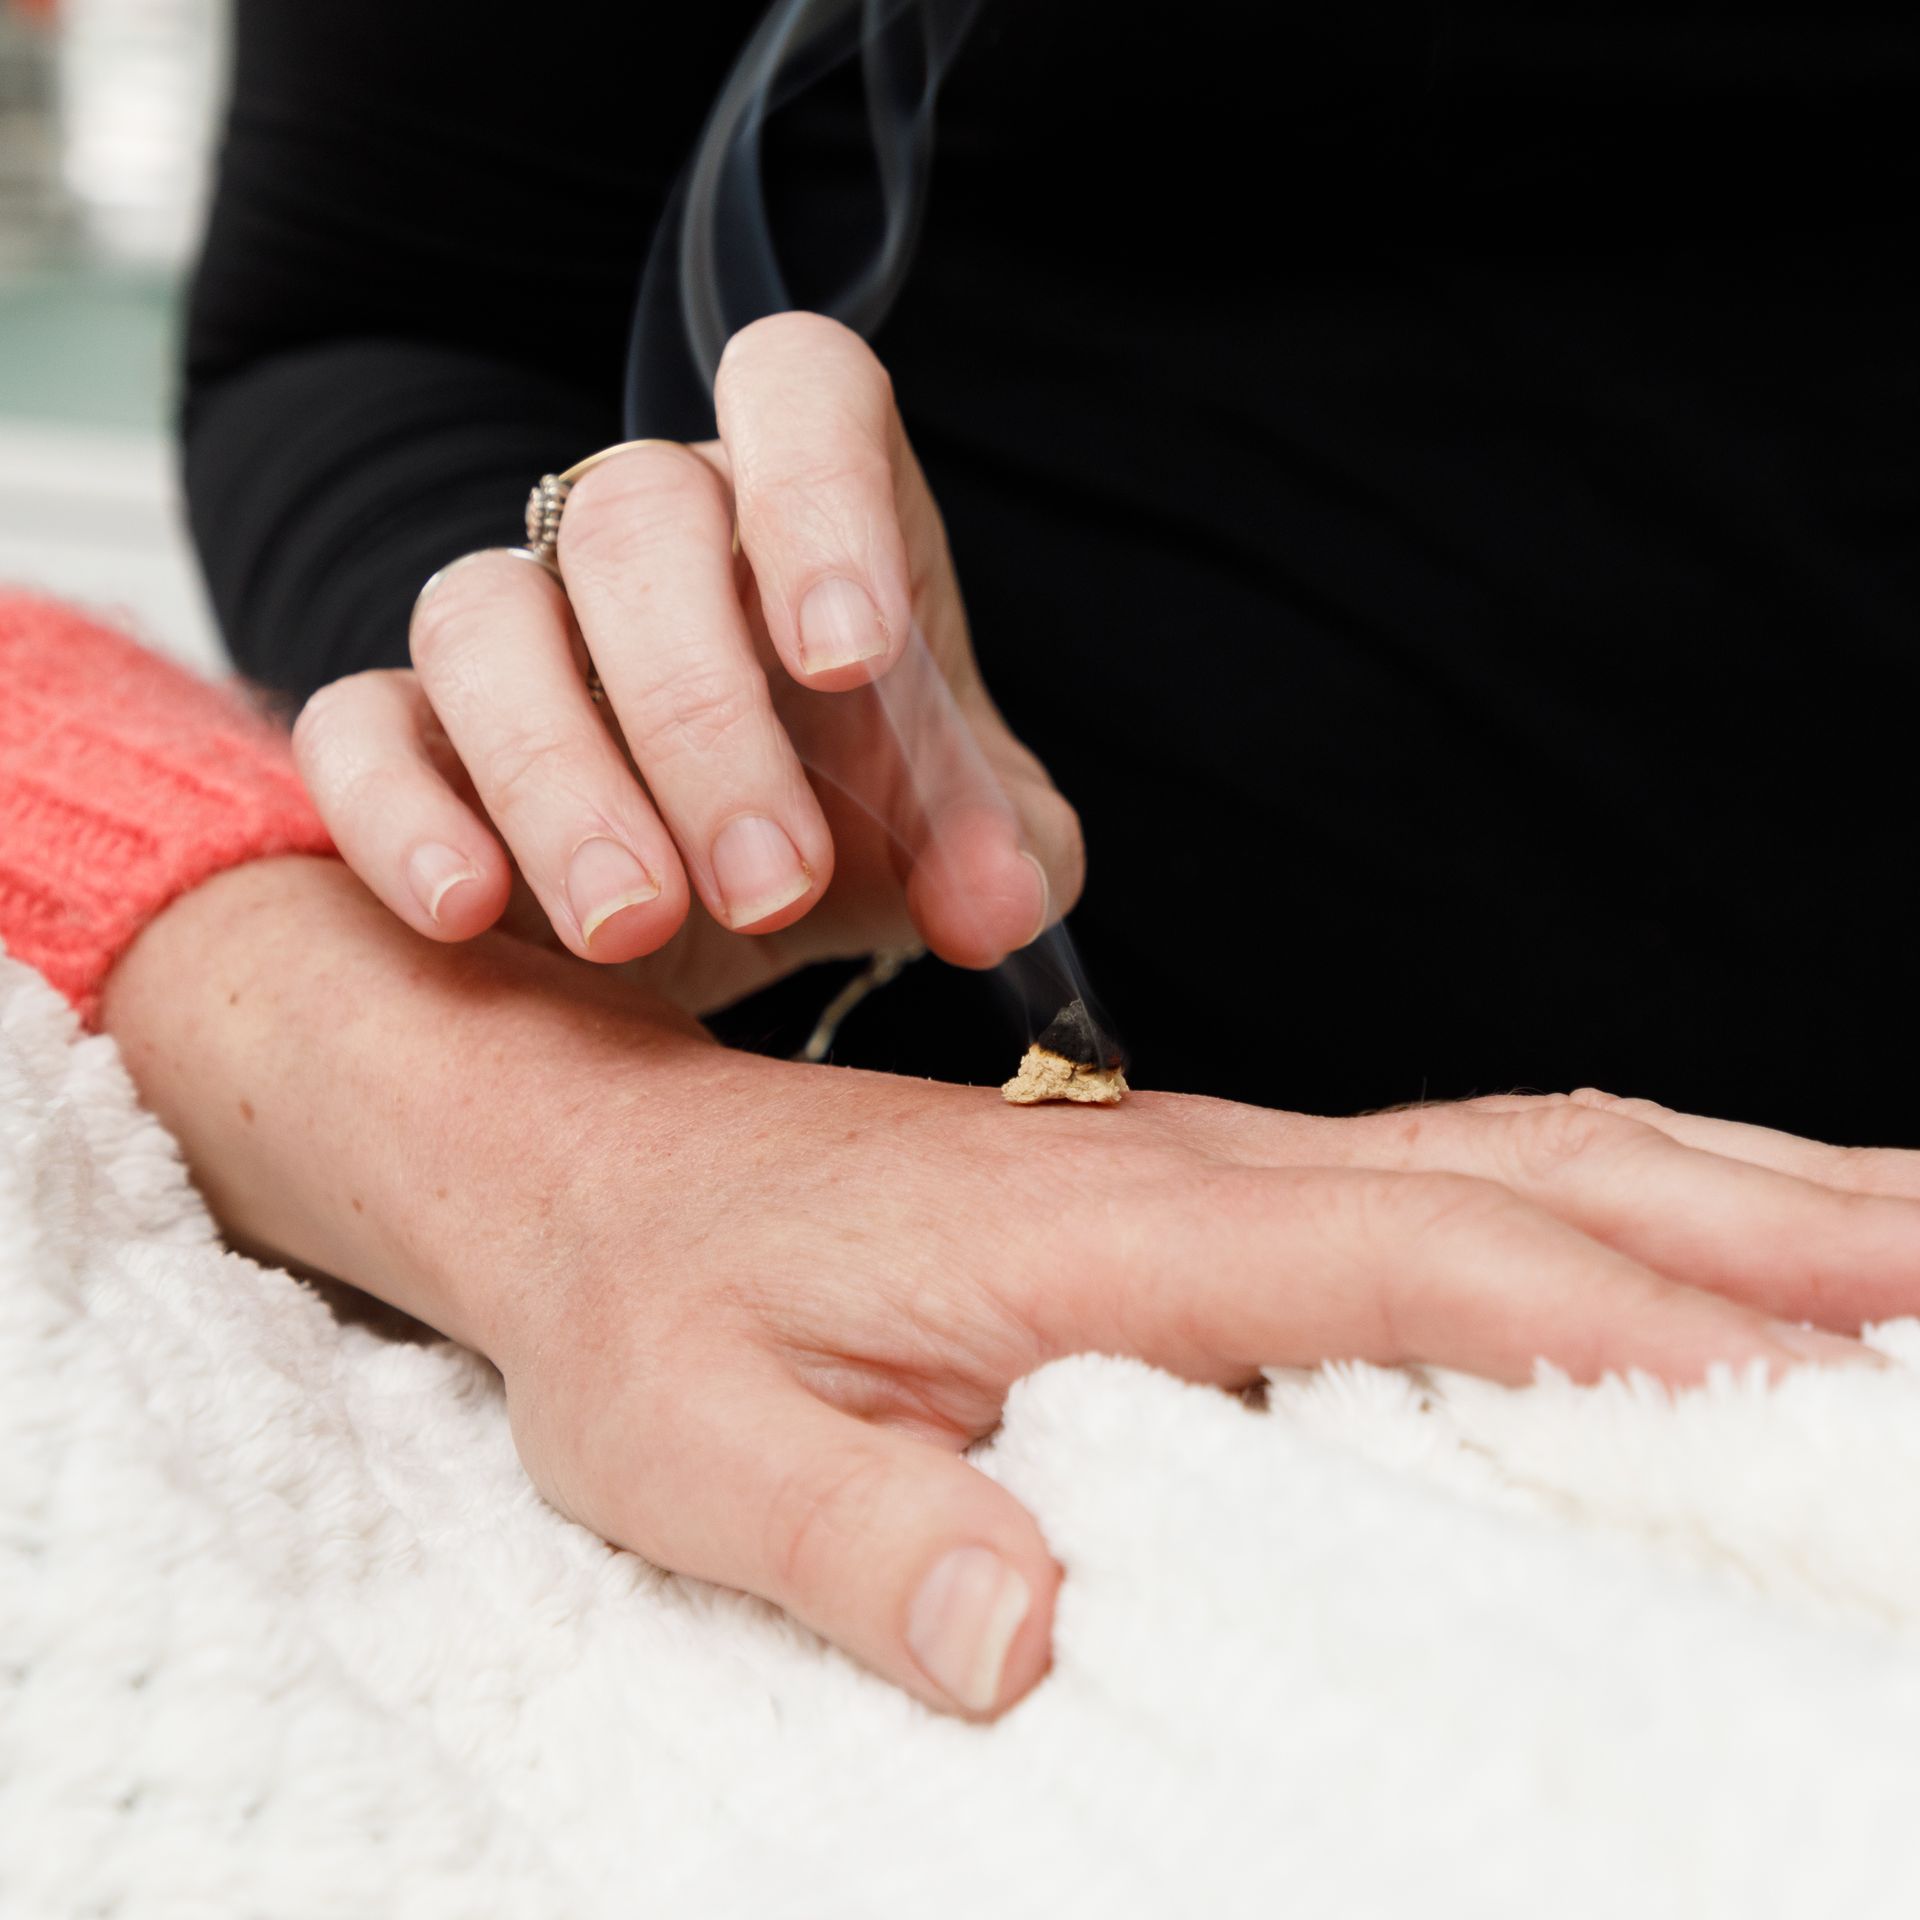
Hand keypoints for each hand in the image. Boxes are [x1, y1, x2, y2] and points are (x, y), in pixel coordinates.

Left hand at [102, 862, 1911, 1721]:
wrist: (602, 1163)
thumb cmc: (652, 1309)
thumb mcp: (691, 1450)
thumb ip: (854, 1536)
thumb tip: (1028, 1636)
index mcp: (1094, 1234)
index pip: (1402, 1259)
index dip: (1615, 1309)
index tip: (1817, 1358)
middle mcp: (1191, 1167)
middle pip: (1524, 1170)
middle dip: (1765, 1217)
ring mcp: (1212, 1158)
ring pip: (1516, 1144)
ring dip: (1722, 1179)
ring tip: (1906, 1224)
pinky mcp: (1206, 1179)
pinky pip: (1452, 1162)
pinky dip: (1610, 1180)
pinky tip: (1693, 1208)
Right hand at [291, 312, 1080, 1013]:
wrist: (744, 899)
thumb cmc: (864, 820)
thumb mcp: (961, 840)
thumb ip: (999, 849)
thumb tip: (995, 905)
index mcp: (809, 505)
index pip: (799, 391)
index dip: (818, 498)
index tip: (849, 662)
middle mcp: (654, 530)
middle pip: (634, 520)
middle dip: (700, 713)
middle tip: (769, 887)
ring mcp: (519, 616)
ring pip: (482, 615)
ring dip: (559, 778)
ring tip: (637, 926)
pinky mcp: (409, 727)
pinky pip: (352, 726)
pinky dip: (396, 816)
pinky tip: (467, 914)